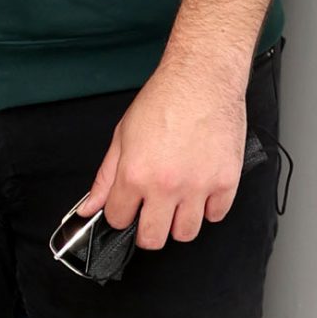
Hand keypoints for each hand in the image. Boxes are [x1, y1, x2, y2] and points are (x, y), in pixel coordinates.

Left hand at [76, 53, 248, 249]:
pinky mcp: (226, 181)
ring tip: (178, 199)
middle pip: (153, 239)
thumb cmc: (163, 100)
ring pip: (186, 233)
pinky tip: (201, 189)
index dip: (121, 214)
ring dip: (179, 221)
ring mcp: (198, 186)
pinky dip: (209, 207)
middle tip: (152, 212)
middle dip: (148, 229)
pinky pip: (216, 216)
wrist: (201, 78)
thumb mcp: (122, 136)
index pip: (119, 220)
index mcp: (135, 174)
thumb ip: (106, 177)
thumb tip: (89, 206)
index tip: (127, 207)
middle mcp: (166, 185)